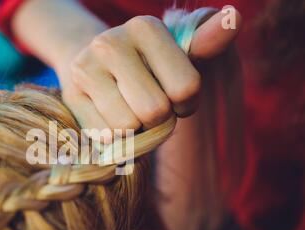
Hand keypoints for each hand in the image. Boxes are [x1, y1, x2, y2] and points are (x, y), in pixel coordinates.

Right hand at [55, 9, 241, 139]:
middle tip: (149, 106)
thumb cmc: (143, 66)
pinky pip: (105, 136)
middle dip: (158, 119)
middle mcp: (111, 42)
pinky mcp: (70, 95)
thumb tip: (234, 17)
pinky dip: (113, 136)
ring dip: (135, 129)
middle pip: (155, 110)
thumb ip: (206, 43)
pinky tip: (108, 117)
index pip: (186, 87)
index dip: (186, 104)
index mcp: (146, 27)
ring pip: (127, 126)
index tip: (175, 97)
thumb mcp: (177, 54)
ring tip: (128, 110)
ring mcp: (86, 68)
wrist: (89, 63)